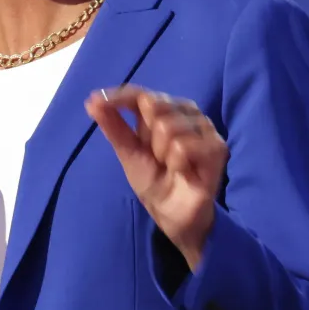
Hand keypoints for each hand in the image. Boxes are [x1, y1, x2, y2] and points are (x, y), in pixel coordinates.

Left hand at [85, 86, 226, 268]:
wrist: (172, 215)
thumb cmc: (153, 181)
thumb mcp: (128, 153)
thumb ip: (113, 126)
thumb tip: (92, 100)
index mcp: (166, 109)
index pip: (141, 94)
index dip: (119, 96)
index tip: (97, 101)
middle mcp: (187, 112)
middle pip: (155, 105)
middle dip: (147, 137)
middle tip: (156, 157)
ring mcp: (205, 128)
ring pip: (168, 126)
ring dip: (162, 154)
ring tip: (170, 167)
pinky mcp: (217, 147)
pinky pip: (183, 146)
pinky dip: (176, 164)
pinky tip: (183, 172)